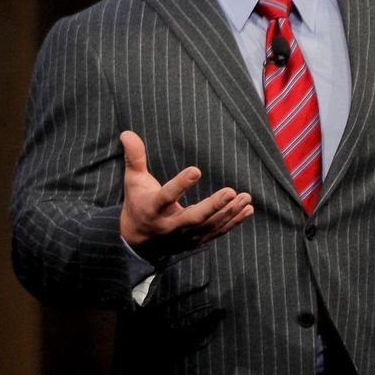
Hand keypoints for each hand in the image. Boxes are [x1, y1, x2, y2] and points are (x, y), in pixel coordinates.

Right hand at [119, 130, 252, 251]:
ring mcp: (184, 236)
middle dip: (213, 206)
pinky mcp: (195, 241)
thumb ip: (134, 157)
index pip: (166, 196)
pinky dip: (233, 222)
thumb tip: (127, 132)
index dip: (180, 184)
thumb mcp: (133, 181)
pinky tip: (247, 210)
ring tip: (245, 197)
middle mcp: (169, 225)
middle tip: (231, 192)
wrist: (138, 242)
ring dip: (229, 213)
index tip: (196, 170)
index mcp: (153, 208)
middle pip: (193, 217)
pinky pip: (216, 232)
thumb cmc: (138, 204)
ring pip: (209, 226)